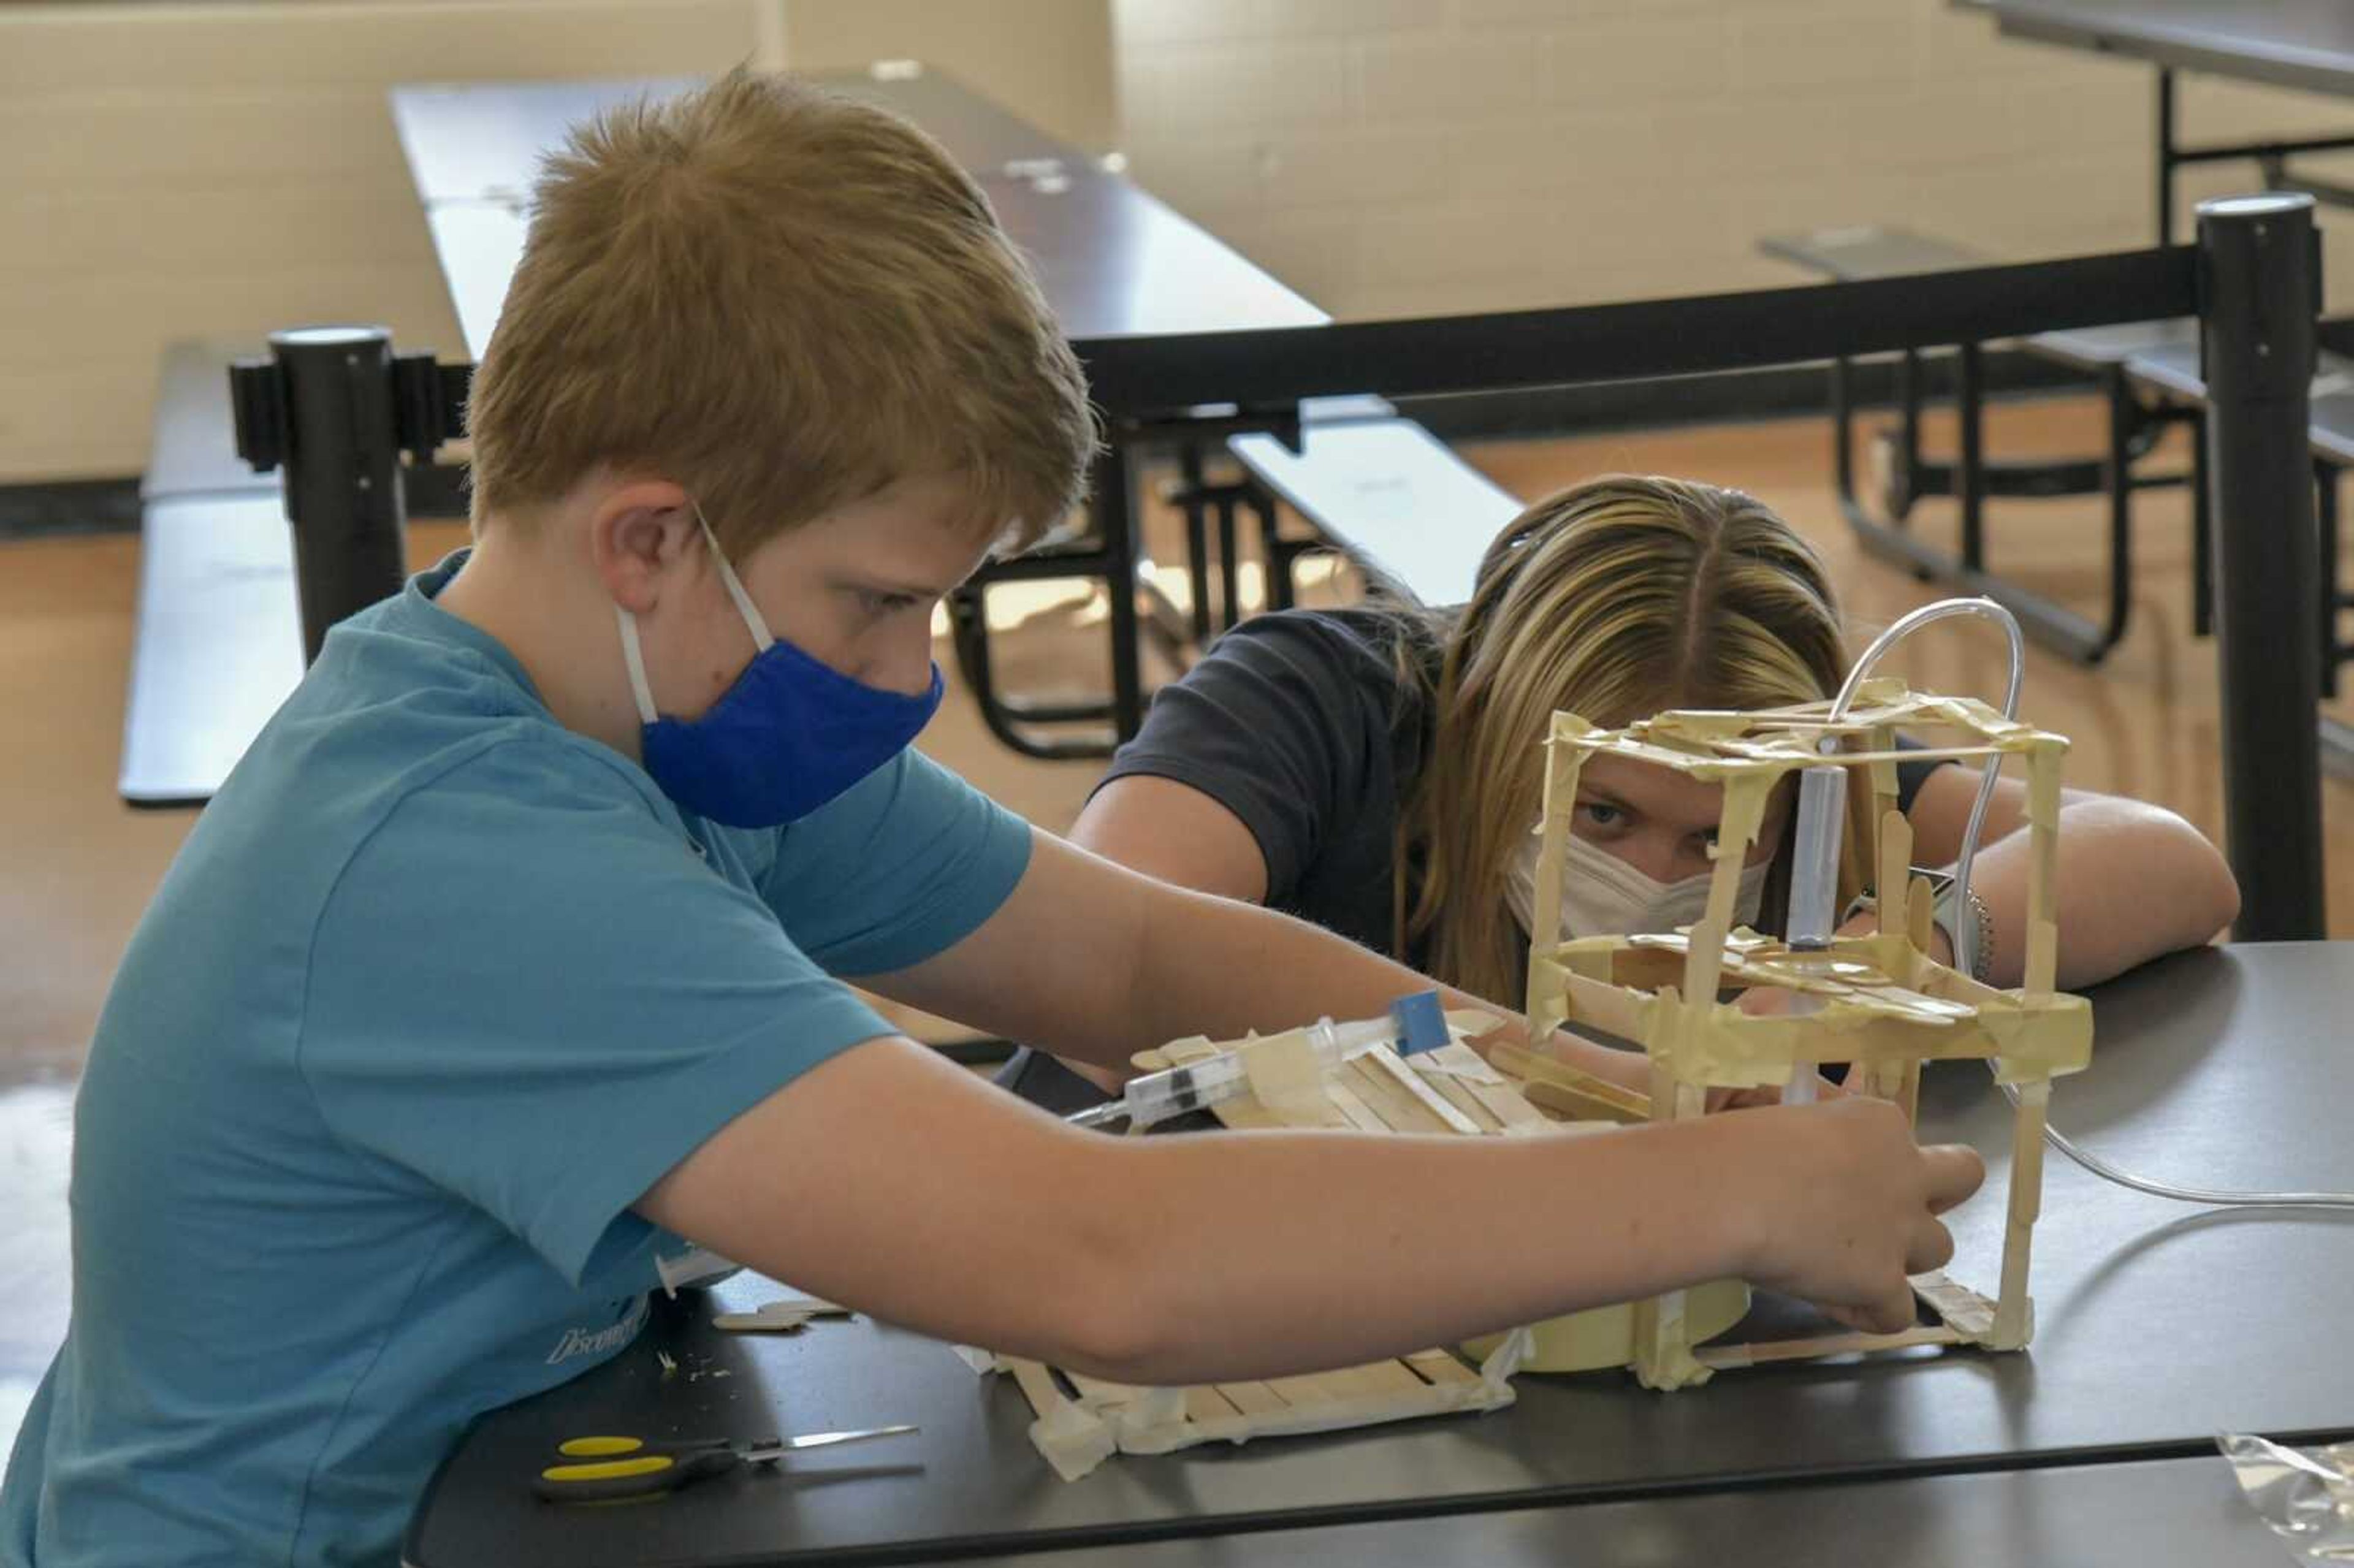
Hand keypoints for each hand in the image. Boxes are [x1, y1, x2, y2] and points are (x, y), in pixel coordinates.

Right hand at [1732, 1099, 1983, 1333]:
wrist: (1727, 1193)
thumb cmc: (1734, 1145)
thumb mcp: (1783, 1124)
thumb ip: (1813, 1145)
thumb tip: (1800, 1169)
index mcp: (1877, 1123)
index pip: (1900, 1139)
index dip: (1875, 1159)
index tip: (1835, 1174)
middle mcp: (1905, 1172)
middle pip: (1963, 1176)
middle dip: (1939, 1193)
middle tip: (1892, 1211)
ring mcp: (1900, 1229)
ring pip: (1941, 1249)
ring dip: (1904, 1256)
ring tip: (1853, 1264)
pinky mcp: (1882, 1281)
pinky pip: (1898, 1313)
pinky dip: (1869, 1313)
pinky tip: (1832, 1304)